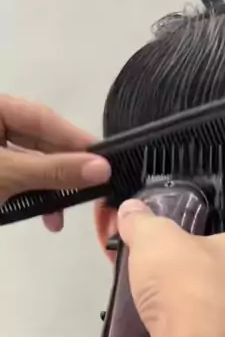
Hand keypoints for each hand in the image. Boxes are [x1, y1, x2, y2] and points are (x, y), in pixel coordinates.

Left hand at [0, 95, 110, 230]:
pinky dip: (30, 198)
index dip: (73, 140)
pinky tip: (45, 217)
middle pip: (37, 143)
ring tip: (60, 216)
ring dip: (48, 191)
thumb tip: (102, 168)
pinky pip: (17, 180)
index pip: (41, 118)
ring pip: (28, 166)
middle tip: (91, 189)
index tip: (103, 160)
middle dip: (62, 172)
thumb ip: (54, 171)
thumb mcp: (8, 175)